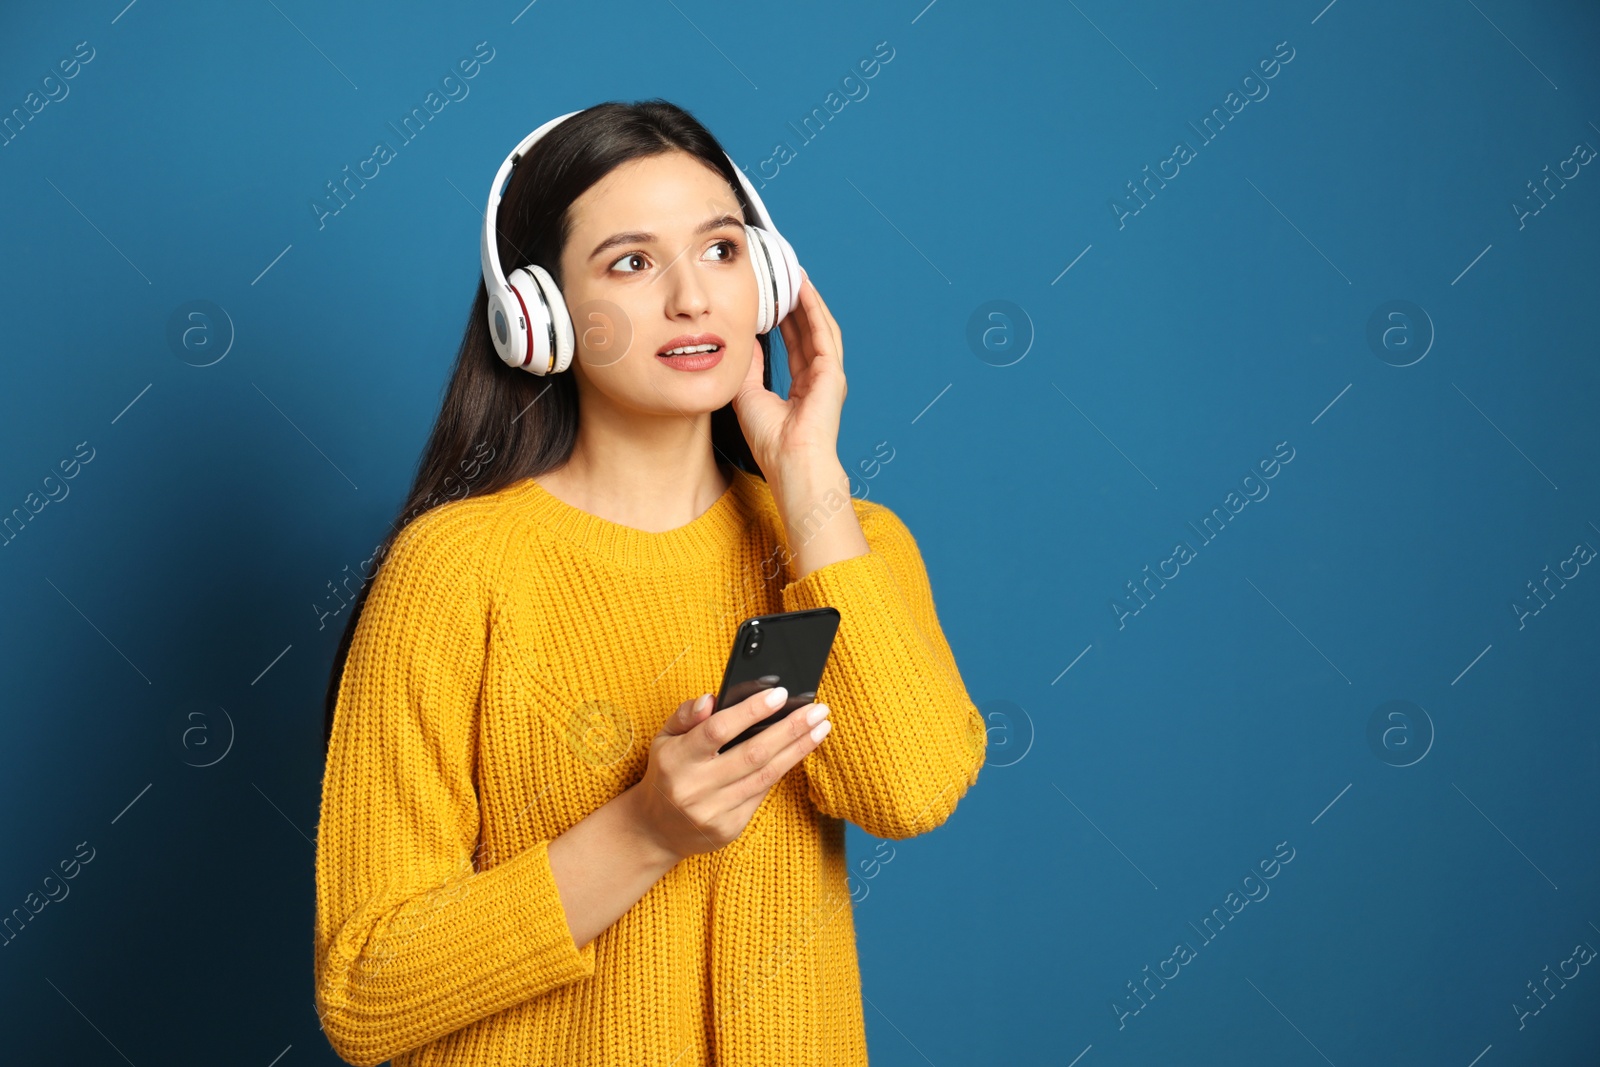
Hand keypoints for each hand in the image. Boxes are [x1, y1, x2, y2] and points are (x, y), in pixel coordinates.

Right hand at [631, 685, 832, 859]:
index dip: (750, 711)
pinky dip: (783, 769)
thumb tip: (712, 699)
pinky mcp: (728, 828)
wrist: (655, 829)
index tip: (779, 694)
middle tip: (818, 710)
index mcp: (676, 760)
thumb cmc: (666, 773)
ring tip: (821, 728)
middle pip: (752, 754)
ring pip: (765, 775)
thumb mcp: (664, 739)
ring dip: (798, 749)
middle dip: (790, 730)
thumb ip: (686, 715)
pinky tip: (800, 751)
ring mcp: (713, 811)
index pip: (717, 730)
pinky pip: (762, 794)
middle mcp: (694, 788)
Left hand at [731, 273, 846, 474]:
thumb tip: (746, 340)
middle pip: (809, 333)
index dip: (786, 323)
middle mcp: (819, 380)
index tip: (775, 301)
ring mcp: (829, 376)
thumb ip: (750, 367)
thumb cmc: (770, 442)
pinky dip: (814, 310)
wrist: (790, 463)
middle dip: (798, 306)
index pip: (796, 347)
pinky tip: (803, 291)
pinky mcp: (832, 373)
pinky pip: (822, 334)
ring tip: (796, 278)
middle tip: (786, 280)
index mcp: (803, 390)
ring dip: (808, 302)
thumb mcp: (748, 395)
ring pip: (819, 328)